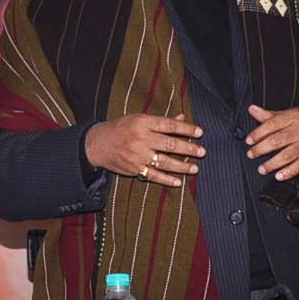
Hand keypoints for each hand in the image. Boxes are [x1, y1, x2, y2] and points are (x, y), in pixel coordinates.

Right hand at [84, 114, 203, 186]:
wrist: (97, 144)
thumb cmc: (120, 128)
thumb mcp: (138, 119)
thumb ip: (161, 121)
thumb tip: (182, 118)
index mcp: (143, 122)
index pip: (170, 125)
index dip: (186, 129)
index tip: (199, 133)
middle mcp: (141, 138)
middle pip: (170, 144)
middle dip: (189, 148)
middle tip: (202, 152)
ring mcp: (138, 155)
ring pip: (165, 161)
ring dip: (182, 166)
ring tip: (195, 168)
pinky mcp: (134, 168)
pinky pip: (154, 176)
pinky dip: (167, 180)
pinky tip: (178, 182)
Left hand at [245, 105, 298, 179]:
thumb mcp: (289, 115)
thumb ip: (269, 115)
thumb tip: (251, 109)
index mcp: (293, 117)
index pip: (272, 125)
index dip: (258, 133)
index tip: (249, 141)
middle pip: (278, 141)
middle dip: (261, 149)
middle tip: (251, 154)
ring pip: (287, 155)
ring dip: (272, 164)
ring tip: (261, 169)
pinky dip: (289, 172)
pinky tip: (279, 176)